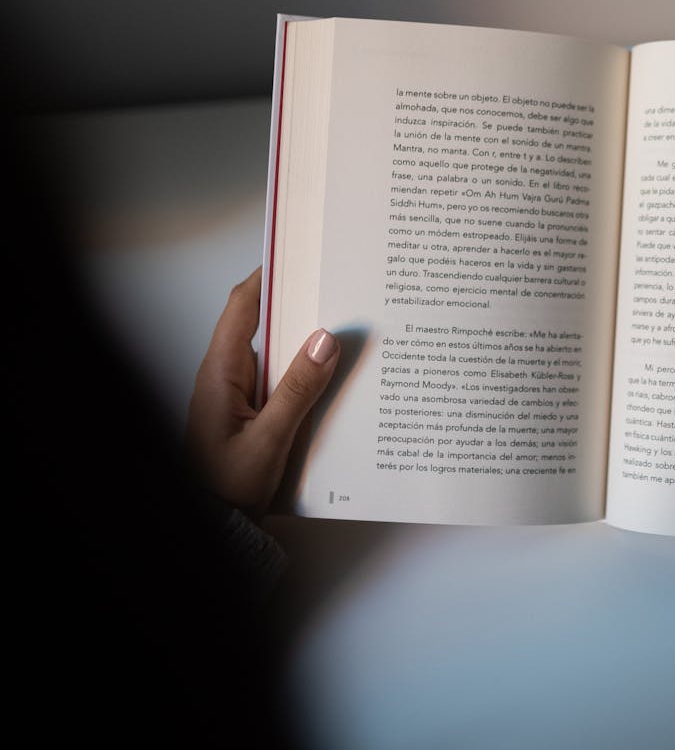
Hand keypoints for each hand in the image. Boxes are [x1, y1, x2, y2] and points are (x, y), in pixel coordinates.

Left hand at [186, 267, 339, 518]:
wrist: (214, 530)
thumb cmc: (227, 488)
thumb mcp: (269, 440)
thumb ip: (298, 390)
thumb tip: (324, 339)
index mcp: (219, 373)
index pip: (241, 307)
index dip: (268, 276)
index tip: (299, 255)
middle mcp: (226, 377)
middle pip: (263, 325)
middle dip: (298, 306)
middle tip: (338, 288)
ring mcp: (238, 395)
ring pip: (276, 354)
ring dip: (307, 342)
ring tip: (348, 328)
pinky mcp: (252, 413)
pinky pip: (281, 380)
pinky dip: (306, 372)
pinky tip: (336, 377)